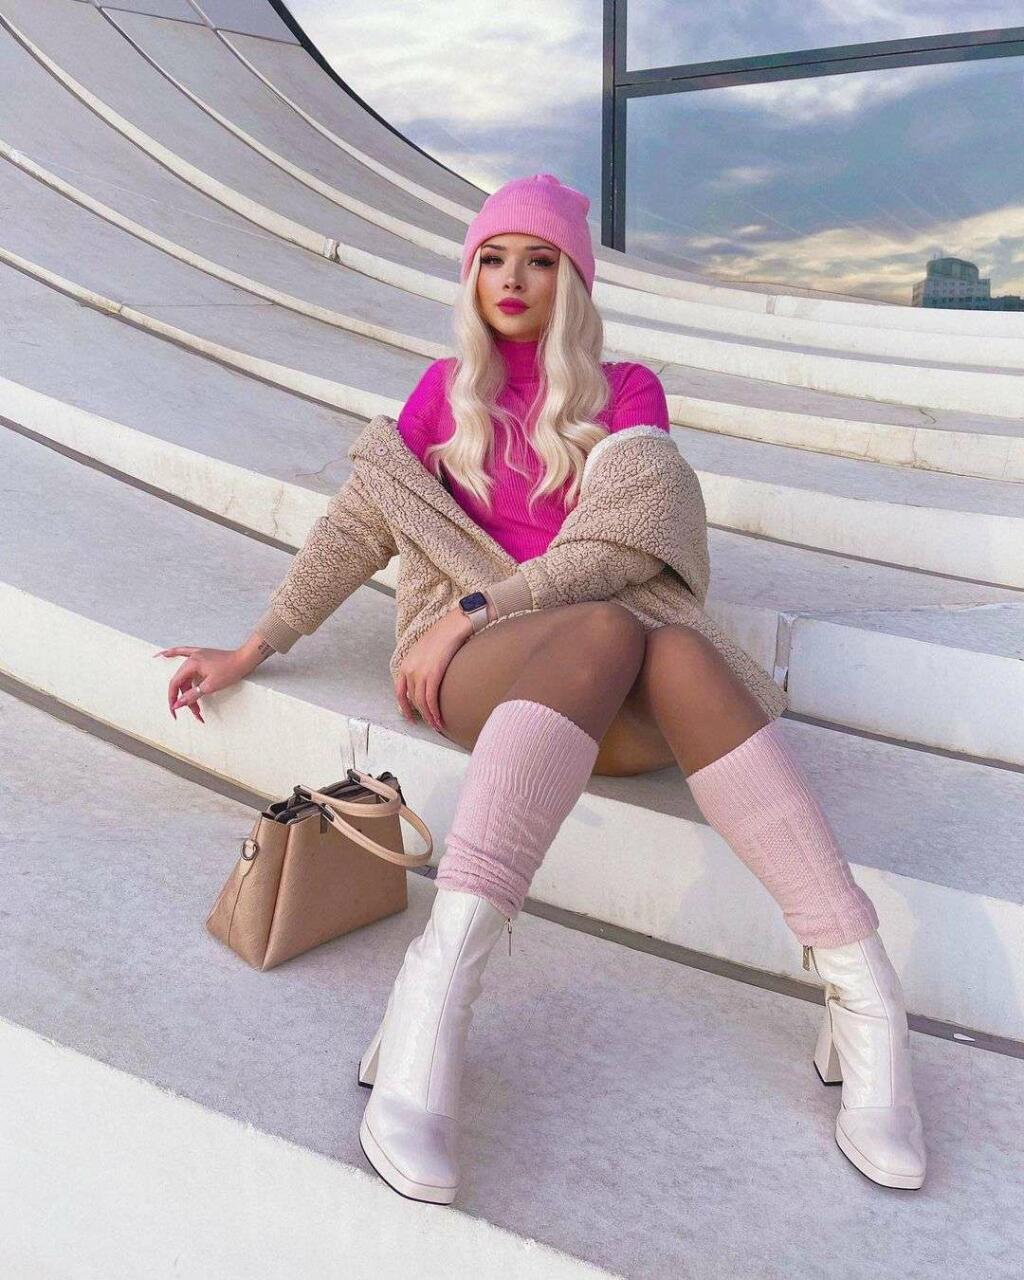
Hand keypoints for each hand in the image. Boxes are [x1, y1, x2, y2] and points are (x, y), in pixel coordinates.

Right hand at [156, 645, 251, 723]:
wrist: (245, 659)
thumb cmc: (231, 670)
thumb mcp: (211, 686)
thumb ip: (192, 695)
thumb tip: (177, 704)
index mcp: (191, 664)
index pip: (175, 683)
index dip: (173, 698)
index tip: (174, 711)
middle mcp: (191, 658)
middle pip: (182, 682)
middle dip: (186, 699)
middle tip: (195, 712)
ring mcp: (196, 655)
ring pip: (186, 676)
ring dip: (188, 691)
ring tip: (197, 707)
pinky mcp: (202, 656)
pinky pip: (183, 654)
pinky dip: (174, 655)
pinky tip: (164, 655)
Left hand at [395, 609, 472, 732]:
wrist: (453, 626)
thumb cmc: (443, 636)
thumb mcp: (424, 651)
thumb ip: (421, 665)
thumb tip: (427, 679)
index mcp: (406, 664)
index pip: (400, 691)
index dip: (404, 707)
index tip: (409, 717)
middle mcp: (409, 670)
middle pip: (413, 699)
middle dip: (421, 714)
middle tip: (431, 724)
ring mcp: (419, 673)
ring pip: (421, 702)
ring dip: (429, 717)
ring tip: (436, 725)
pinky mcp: (432, 675)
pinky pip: (430, 699)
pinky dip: (434, 712)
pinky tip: (439, 719)